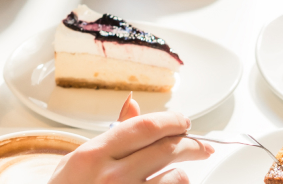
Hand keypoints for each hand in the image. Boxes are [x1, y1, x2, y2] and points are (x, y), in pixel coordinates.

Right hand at [48, 93, 213, 183]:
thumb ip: (112, 134)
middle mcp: (111, 176)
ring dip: (182, 174)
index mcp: (94, 154)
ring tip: (178, 175)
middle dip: (192, 144)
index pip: (145, 127)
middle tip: (203, 146)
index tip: (183, 122)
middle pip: (167, 149)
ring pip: (175, 178)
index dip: (172, 121)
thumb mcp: (79, 161)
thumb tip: (134, 105)